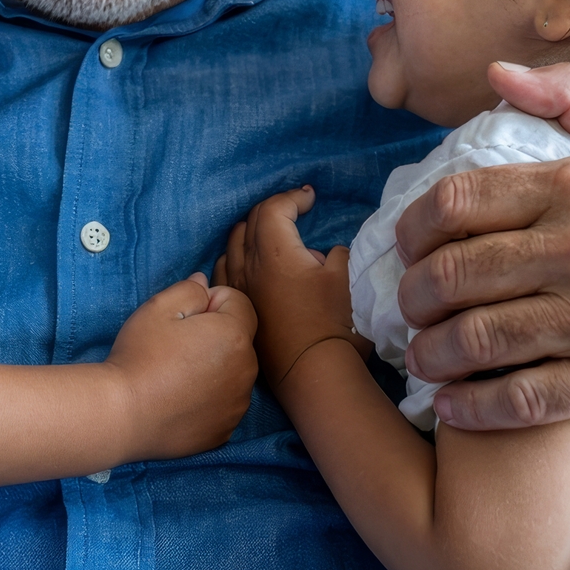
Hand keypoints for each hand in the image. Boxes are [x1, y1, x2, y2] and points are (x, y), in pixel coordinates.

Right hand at [104, 274, 257, 460]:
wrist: (122, 415)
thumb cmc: (140, 357)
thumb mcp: (158, 307)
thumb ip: (190, 289)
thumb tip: (205, 284)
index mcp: (235, 335)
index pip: (237, 302)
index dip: (209, 302)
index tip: (182, 319)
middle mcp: (246, 371)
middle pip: (238, 338)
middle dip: (214, 334)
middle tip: (176, 347)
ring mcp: (237, 405)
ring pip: (232, 372)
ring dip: (214, 368)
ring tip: (176, 376)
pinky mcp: (225, 431)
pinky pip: (224, 403)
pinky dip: (209, 399)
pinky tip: (179, 400)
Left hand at [216, 187, 368, 389]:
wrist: (313, 372)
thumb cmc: (332, 322)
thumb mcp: (344, 277)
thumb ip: (333, 253)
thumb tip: (319, 254)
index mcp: (275, 252)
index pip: (274, 208)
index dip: (293, 197)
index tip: (310, 198)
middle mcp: (248, 266)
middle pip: (251, 222)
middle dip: (273, 210)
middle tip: (294, 211)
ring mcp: (237, 288)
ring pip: (233, 246)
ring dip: (251, 232)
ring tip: (270, 234)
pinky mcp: (237, 310)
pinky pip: (225, 272)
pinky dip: (237, 258)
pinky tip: (249, 265)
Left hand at [396, 61, 569, 459]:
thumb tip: (499, 73)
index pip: (458, 201)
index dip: (414, 227)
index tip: (406, 245)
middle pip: (454, 272)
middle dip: (412, 295)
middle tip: (407, 305)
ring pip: (476, 337)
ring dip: (431, 352)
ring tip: (422, 355)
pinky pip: (520, 396)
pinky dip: (473, 405)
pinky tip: (453, 403)